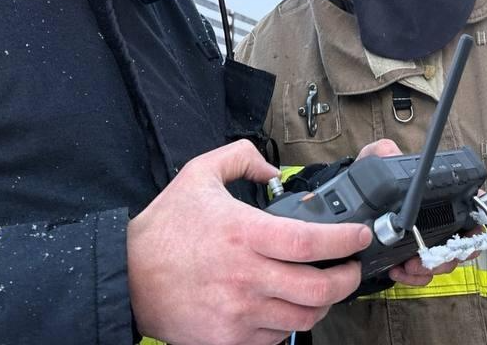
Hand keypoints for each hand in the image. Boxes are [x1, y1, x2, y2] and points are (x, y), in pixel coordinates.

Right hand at [127, 140, 372, 344]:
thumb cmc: (163, 230)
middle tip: (351, 268)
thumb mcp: (198, 174)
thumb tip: (273, 170)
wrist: (127, 277)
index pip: (310, 241)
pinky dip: (289, 323)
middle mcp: (245, 276)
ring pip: (303, 318)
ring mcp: (238, 312)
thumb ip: (239, 159)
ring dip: (322, 304)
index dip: (344, 240)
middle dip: (346, 279)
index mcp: (243, 233)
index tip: (359, 236)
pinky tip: (287, 307)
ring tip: (324, 290)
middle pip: (318, 289)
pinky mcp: (228, 338)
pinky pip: (276, 337)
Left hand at [353, 139, 466, 284]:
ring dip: (433, 266)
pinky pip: (423, 275)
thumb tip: (394, 154)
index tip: (472, 229)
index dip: (478, 219)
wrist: (346, 208)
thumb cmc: (368, 182)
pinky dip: (414, 277)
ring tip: (412, 265)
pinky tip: (398, 271)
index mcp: (437, 195)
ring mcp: (426, 242)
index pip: (471, 206)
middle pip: (464, 241)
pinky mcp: (410, 259)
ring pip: (445, 261)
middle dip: (457, 252)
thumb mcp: (373, 160)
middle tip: (440, 254)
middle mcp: (437, 220)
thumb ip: (383, 151)